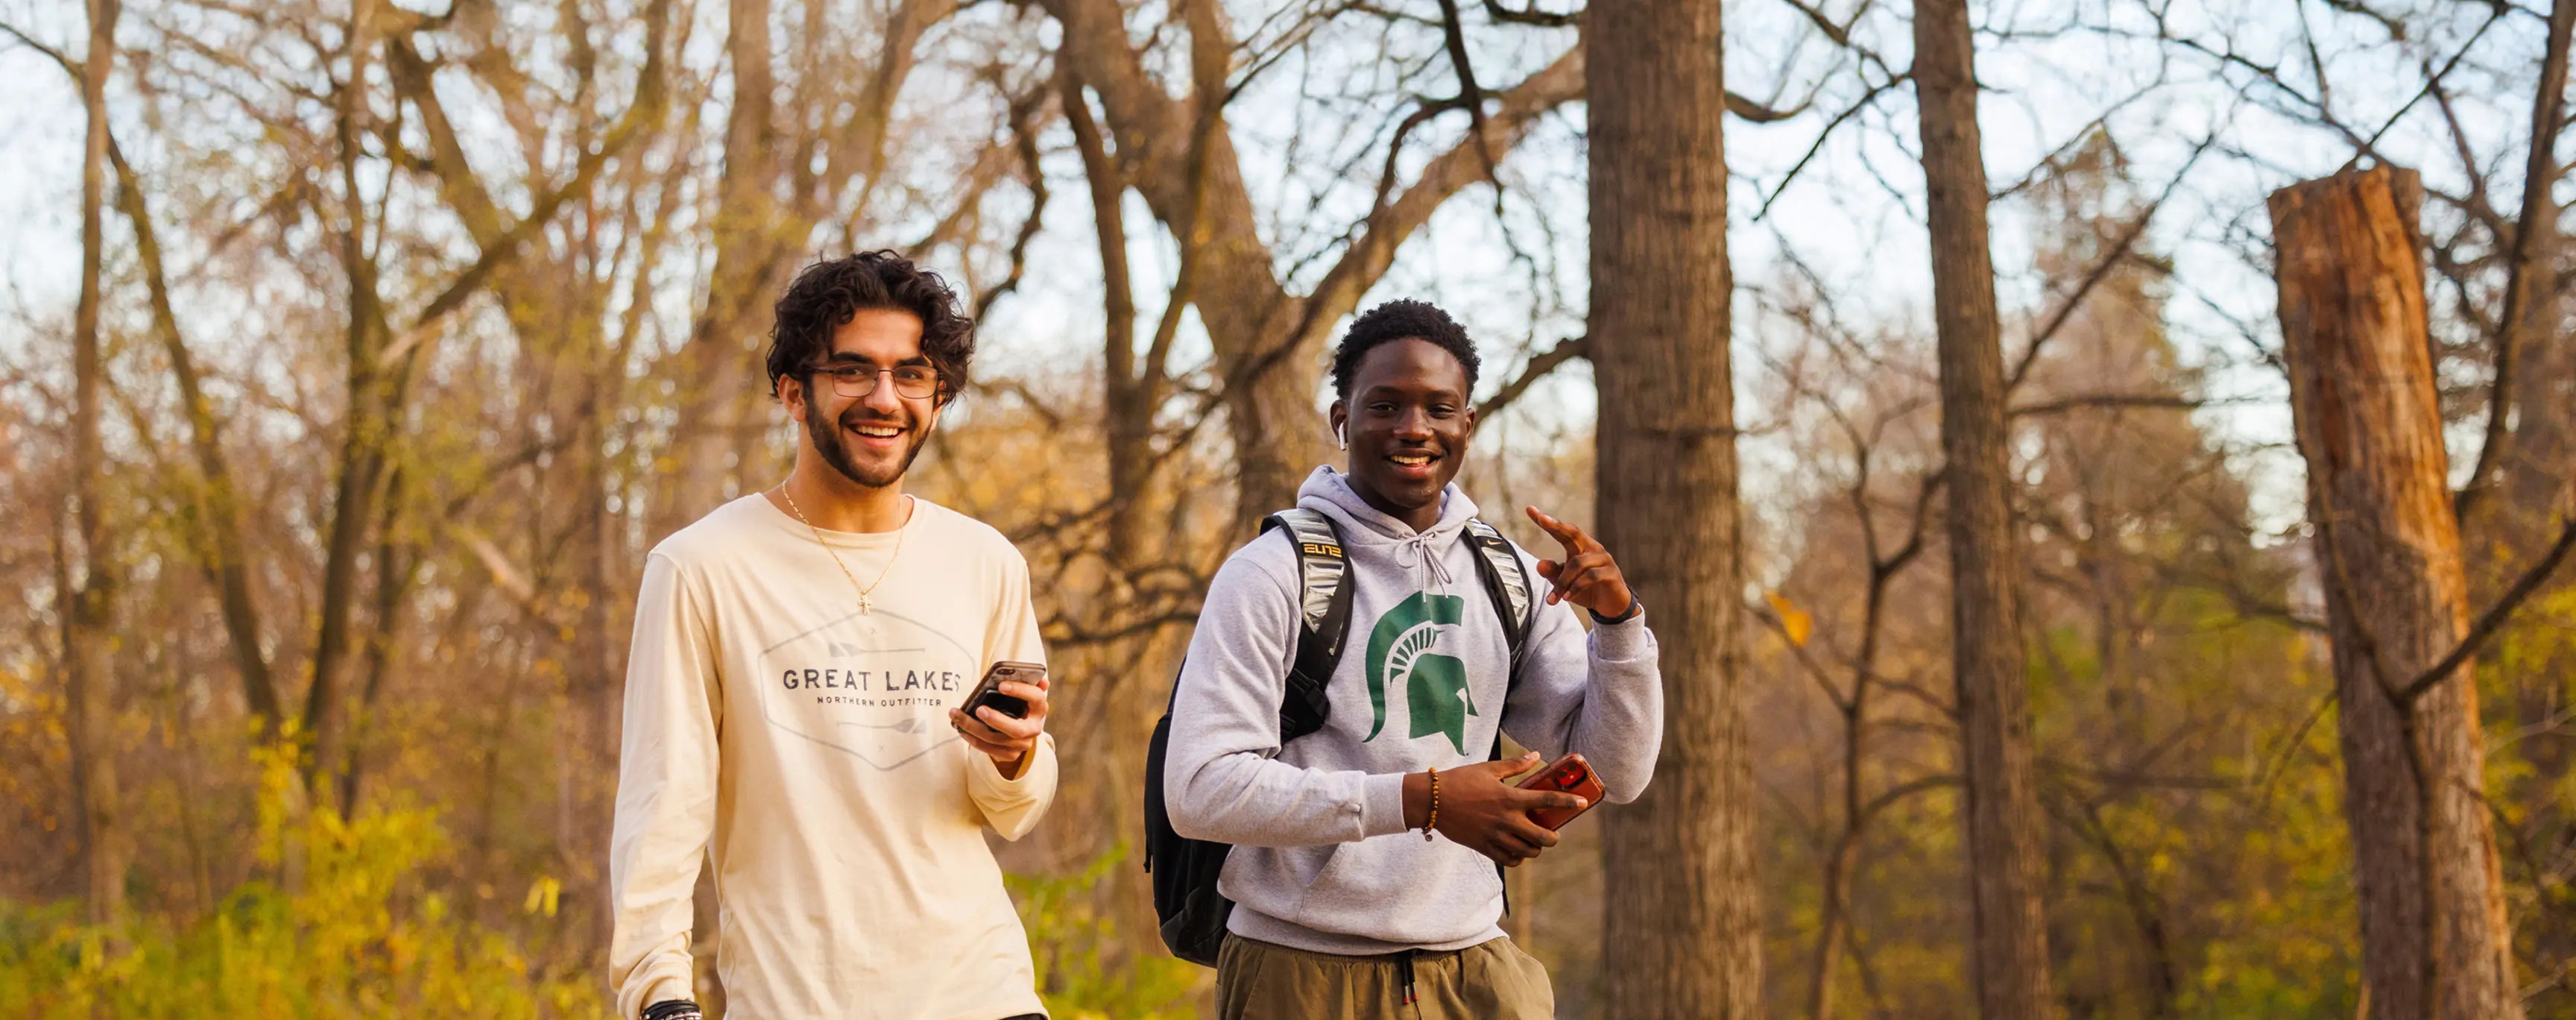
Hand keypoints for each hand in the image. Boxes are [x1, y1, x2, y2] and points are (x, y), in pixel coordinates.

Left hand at [950, 672, 1048, 778]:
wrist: (1019, 729)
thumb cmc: (1017, 703)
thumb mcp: (1021, 692)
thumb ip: (1026, 683)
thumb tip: (1043, 681)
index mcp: (1040, 707)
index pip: (1036, 698)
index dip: (1020, 691)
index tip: (1001, 685)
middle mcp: (1034, 728)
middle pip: (1017, 729)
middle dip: (996, 720)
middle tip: (979, 709)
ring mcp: (1023, 744)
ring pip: (997, 740)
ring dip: (974, 728)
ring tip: (957, 715)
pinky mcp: (1011, 755)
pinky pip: (989, 749)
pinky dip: (973, 739)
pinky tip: (961, 729)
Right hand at [1402, 753, 1589, 865]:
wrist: (1432, 801)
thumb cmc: (1461, 781)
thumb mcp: (1489, 769)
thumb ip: (1515, 766)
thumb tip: (1535, 756)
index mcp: (1510, 798)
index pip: (1547, 801)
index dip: (1568, 802)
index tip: (1582, 803)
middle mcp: (1506, 820)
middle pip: (1543, 837)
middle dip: (1553, 837)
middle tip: (1551, 832)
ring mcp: (1496, 836)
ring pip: (1528, 852)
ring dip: (1536, 848)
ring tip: (1534, 840)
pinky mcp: (1484, 847)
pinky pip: (1510, 860)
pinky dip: (1518, 857)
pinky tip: (1517, 849)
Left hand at [1525, 506, 1635, 618]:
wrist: (1611, 606)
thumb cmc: (1586, 589)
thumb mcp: (1565, 583)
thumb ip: (1553, 573)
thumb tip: (1539, 564)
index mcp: (1580, 546)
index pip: (1562, 531)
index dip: (1547, 521)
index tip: (1530, 509)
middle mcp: (1592, 548)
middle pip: (1573, 533)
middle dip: (1557, 525)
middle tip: (1542, 519)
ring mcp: (1604, 559)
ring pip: (1577, 563)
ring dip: (1562, 582)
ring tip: (1553, 598)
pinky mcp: (1611, 573)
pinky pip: (1590, 576)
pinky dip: (1575, 587)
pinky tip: (1567, 597)